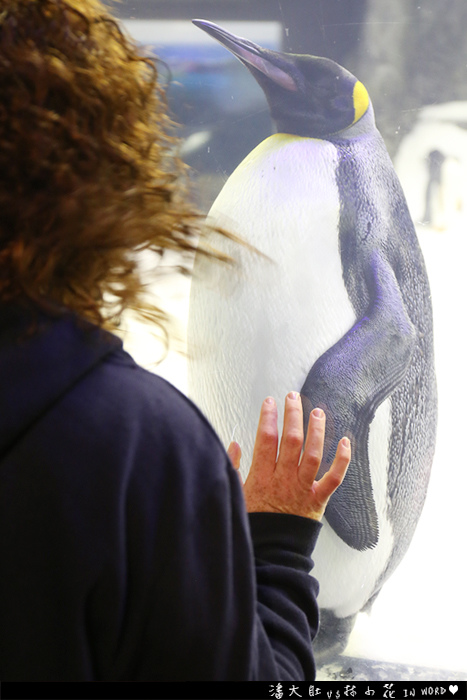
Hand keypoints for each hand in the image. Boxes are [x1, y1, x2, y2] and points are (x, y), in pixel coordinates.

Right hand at [227, 392, 350, 521]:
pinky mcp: (318, 500)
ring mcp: (303, 489)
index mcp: (262, 477)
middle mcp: (284, 480)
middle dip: (293, 415)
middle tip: (293, 398)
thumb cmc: (255, 523)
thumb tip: (234, 444)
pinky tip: (346, 441)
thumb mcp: (236, 494)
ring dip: (317, 430)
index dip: (268, 417)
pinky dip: (342, 459)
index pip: (266, 439)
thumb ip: (233, 467)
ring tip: (317, 412)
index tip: (270, 402)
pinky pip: (334, 478)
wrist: (272, 551)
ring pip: (313, 454)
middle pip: (291, 440)